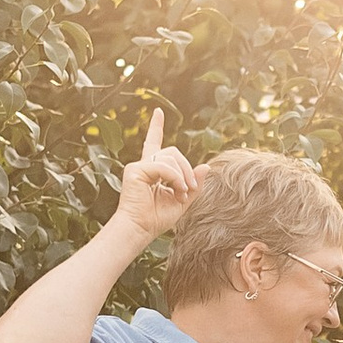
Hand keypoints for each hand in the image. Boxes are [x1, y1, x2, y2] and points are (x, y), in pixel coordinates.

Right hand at [113, 106, 195, 247]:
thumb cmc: (157, 219)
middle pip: (173, 152)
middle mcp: (144, 165)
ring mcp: (139, 166)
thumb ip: (194, 184)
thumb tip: (206, 166)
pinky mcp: (135, 170)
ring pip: (170, 157)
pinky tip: (177, 190)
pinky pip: (163, 166)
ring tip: (182, 193)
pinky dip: (174, 177)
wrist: (140, 229)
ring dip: (183, 175)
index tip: (158, 112)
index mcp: (153, 170)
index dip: (156, 127)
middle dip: (187, 168)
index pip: (155, 143)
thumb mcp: (183, 200)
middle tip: (191, 188)